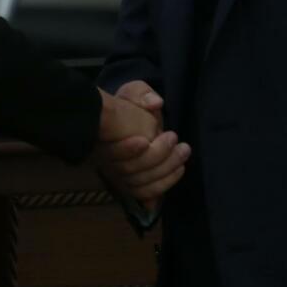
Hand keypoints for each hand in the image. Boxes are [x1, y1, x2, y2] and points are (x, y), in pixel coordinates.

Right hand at [93, 81, 190, 207]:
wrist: (128, 123)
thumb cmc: (130, 107)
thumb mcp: (133, 92)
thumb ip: (141, 93)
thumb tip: (155, 103)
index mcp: (103, 139)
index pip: (110, 152)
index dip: (127, 150)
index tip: (146, 140)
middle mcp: (107, 161)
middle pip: (129, 170)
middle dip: (158, 157)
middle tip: (177, 141)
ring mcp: (118, 176)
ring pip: (140, 183)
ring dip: (166, 170)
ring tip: (183, 152)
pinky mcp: (131, 186)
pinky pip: (145, 193)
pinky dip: (162, 186)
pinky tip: (178, 171)